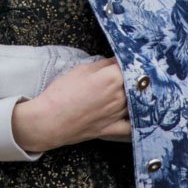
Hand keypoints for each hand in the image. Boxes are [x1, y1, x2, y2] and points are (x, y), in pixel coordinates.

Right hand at [11, 58, 128, 152]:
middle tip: (132, 73)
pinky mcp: (111, 129)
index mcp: (113, 77)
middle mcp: (120, 96)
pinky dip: (136, 121)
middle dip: (136, 77)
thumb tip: (116, 61)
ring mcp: (117, 114)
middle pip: (136, 84)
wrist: (49, 120)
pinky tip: (138, 115)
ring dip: (138, 95)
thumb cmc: (61, 93)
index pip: (131, 65)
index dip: (131, 60)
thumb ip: (103, 64)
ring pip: (137, 102)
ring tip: (135, 90)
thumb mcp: (81, 70)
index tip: (132, 59)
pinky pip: (131, 126)